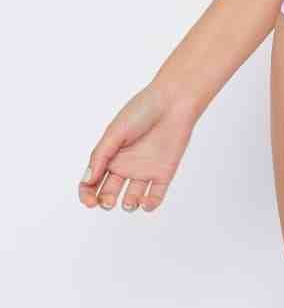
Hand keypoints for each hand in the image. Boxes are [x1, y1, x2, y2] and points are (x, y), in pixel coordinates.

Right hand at [78, 80, 198, 213]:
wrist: (173, 101)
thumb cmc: (142, 110)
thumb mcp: (115, 132)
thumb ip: (101, 156)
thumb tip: (88, 180)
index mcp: (109, 155)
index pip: (91, 181)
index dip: (87, 194)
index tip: (89, 202)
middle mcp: (125, 165)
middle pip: (109, 192)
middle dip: (106, 202)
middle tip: (108, 201)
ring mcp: (144, 170)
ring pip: (132, 198)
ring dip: (128, 205)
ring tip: (129, 201)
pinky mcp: (164, 173)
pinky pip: (155, 195)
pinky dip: (150, 205)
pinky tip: (146, 203)